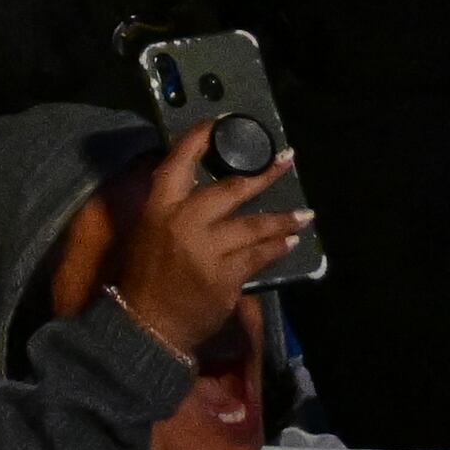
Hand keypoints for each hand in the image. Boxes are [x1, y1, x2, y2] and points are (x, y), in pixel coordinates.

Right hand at [113, 119, 310, 357]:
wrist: (147, 326)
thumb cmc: (144, 278)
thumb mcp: (148, 232)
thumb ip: (173, 209)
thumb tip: (201, 189)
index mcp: (160, 208)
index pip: (179, 161)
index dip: (201, 138)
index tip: (221, 123)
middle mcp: (185, 223)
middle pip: (231, 190)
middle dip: (264, 174)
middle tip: (287, 160)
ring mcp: (208, 251)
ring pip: (253, 226)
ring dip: (282, 219)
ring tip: (305, 214)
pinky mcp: (226, 277)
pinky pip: (258, 257)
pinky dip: (275, 248)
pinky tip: (289, 242)